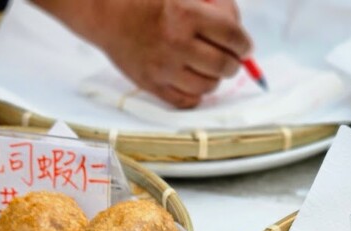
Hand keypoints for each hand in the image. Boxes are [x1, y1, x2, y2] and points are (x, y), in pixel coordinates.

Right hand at [36, 0, 251, 107]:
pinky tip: (193, 81)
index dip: (245, 45)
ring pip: (208, 86)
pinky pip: (186, 101)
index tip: (245, 47)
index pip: (233, 37)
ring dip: (215, 79)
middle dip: (234, 64)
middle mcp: (177, 43)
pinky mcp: (152, 84)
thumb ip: (213, 4)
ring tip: (210, 70)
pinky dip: (196, 94)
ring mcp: (163, 68)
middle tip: (231, 60)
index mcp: (186, 14)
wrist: (105, 13)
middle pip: (224, 65)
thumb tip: (235, 24)